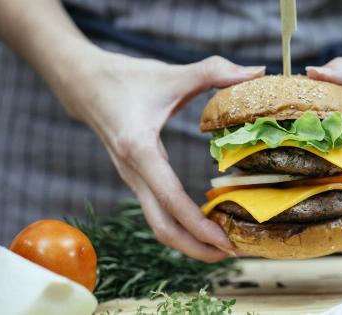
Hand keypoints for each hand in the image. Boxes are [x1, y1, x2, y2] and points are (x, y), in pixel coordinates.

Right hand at [59, 52, 264, 261]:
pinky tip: (206, 222)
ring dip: (189, 241)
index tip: (226, 241)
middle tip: (232, 253)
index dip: (199, 225)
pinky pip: (159, 212)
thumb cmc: (127, 78)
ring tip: (224, 245)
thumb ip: (215, 71)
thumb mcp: (172, 74)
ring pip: (159, 225)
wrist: (84, 83)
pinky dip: (182, 225)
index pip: (170, 199)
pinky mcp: (137, 179)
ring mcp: (133, 180)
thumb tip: (257, 72)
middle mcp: (133, 172)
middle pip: (162, 228)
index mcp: (140, 149)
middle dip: (196, 248)